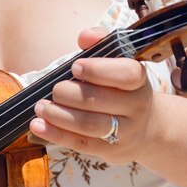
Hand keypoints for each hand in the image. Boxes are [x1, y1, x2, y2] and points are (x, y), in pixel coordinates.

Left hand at [30, 27, 157, 164]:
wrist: (148, 131)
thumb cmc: (123, 91)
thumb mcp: (120, 66)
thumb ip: (102, 45)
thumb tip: (85, 35)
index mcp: (139, 82)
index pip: (127, 74)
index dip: (99, 70)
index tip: (75, 66)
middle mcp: (135, 107)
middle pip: (100, 100)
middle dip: (69, 93)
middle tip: (54, 90)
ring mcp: (124, 132)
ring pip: (89, 124)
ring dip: (59, 115)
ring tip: (40, 107)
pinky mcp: (110, 151)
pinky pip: (80, 143)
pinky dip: (56, 133)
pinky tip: (38, 125)